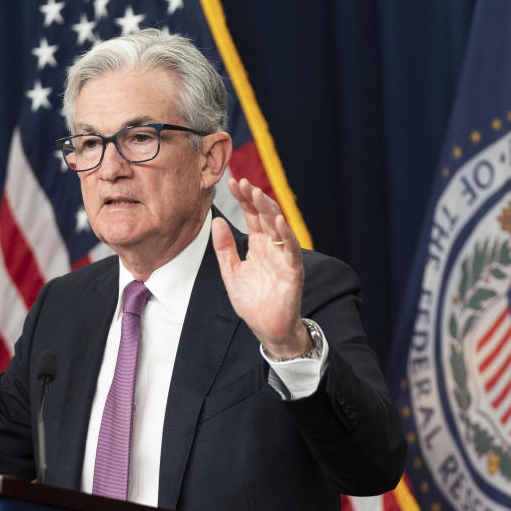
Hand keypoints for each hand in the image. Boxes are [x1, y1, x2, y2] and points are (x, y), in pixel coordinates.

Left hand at [211, 178, 310, 358]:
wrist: (267, 328)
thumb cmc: (253, 302)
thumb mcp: (231, 272)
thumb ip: (225, 248)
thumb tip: (217, 222)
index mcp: (258, 245)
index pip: (251, 216)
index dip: (244, 199)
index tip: (232, 183)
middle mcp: (272, 247)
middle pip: (264, 216)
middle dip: (254, 199)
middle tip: (243, 183)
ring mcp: (283, 257)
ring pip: (278, 227)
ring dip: (268, 210)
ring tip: (257, 194)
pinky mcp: (293, 270)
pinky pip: (290, 249)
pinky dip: (285, 235)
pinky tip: (277, 221)